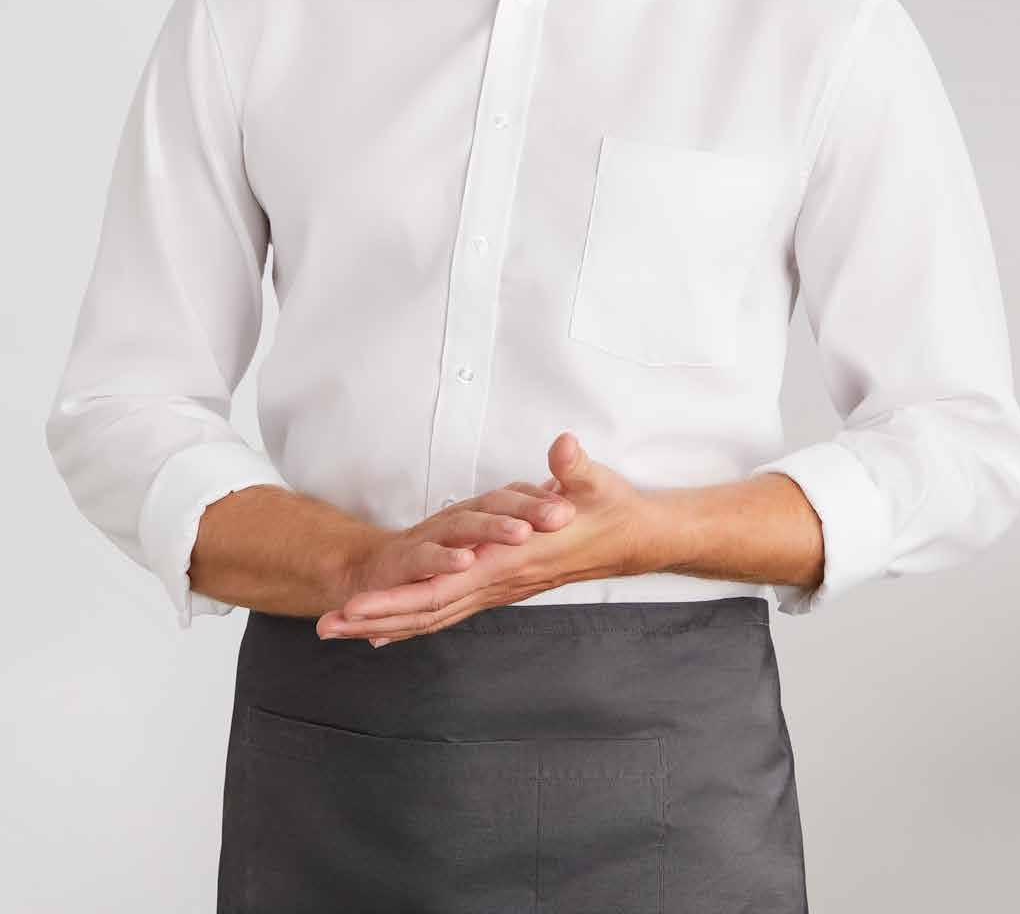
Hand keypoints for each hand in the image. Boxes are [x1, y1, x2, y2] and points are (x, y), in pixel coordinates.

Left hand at [316, 432, 665, 643]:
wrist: (633, 537)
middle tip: (326, 626)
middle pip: (427, 610)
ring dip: (387, 624)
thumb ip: (575, 468)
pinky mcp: (502, 582)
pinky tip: (392, 630)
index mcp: (511, 560)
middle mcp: (499, 581)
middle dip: (375, 618)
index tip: (358, 606)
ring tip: (342, 630)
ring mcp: (500, 586)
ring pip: (435, 615)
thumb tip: (565, 448)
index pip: (445, 587)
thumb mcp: (594, 482)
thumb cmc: (609, 509)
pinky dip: (417, 620)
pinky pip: (451, 608)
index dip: (399, 598)